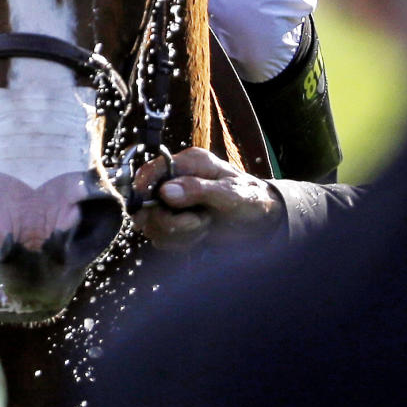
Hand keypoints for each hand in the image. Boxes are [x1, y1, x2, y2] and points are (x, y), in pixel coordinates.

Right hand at [131, 146, 285, 250]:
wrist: (263, 222)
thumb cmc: (251, 199)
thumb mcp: (230, 193)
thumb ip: (198, 190)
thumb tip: (165, 192)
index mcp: (188, 163)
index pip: (151, 171)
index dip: (143, 189)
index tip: (149, 208)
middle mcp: (177, 181)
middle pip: (146, 202)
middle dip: (169, 220)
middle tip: (197, 222)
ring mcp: (175, 204)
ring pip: (152, 223)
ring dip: (177, 233)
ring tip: (203, 226)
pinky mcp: (176, 224)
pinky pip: (162, 238)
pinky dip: (180, 243)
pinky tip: (200, 236)